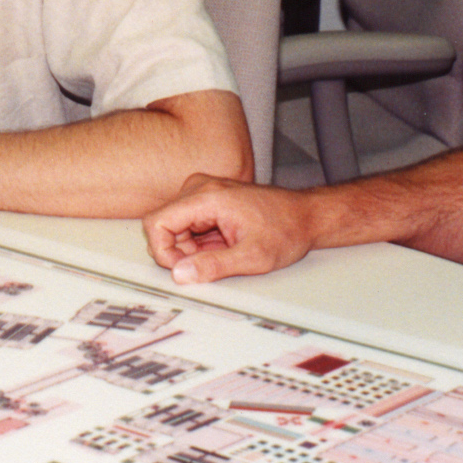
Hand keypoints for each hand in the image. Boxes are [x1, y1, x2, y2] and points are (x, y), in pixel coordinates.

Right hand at [142, 173, 317, 282]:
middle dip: (177, 252)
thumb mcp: (252, 257)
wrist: (306, 216)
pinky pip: (186, 225)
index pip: (157, 222)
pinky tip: (222, 246)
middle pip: (163, 225)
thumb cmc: (286, 230)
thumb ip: (213, 266)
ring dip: (188, 249)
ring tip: (221, 254)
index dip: (162, 251)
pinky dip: (197, 243)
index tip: (182, 269)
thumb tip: (180, 274)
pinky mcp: (207, 200)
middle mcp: (200, 188)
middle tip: (207, 266)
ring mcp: (203, 192)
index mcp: (207, 196)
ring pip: (173, 227)